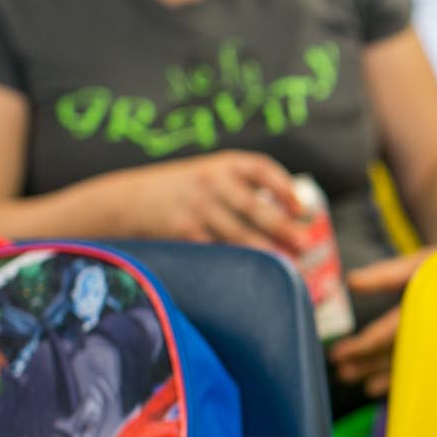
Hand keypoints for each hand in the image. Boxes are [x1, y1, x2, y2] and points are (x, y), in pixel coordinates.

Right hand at [124, 151, 307, 253]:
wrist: (133, 198)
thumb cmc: (186, 189)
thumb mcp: (213, 173)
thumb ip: (245, 187)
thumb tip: (292, 218)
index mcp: (223, 163)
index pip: (261, 169)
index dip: (284, 188)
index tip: (301, 208)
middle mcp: (211, 181)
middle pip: (253, 206)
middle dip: (282, 227)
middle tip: (303, 244)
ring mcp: (196, 207)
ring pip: (237, 234)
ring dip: (265, 251)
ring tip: (288, 265)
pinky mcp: (184, 231)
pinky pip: (216, 249)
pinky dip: (237, 262)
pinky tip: (254, 272)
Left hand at [327, 249, 436, 396]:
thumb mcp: (420, 263)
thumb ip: (386, 275)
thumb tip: (351, 282)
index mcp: (432, 306)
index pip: (391, 333)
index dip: (363, 346)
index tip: (338, 354)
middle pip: (397, 353)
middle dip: (368, 363)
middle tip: (342, 372)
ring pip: (409, 362)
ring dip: (380, 372)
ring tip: (355, 380)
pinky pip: (422, 367)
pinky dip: (400, 377)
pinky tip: (379, 386)